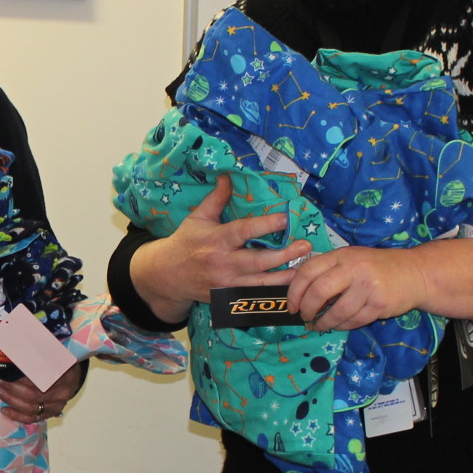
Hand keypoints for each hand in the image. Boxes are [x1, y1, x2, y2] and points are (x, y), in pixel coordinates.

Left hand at [0, 358, 88, 421]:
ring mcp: (57, 405)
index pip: (40, 378)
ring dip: (12, 401)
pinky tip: (5, 410)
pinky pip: (33, 418)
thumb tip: (13, 345)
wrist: (72, 375)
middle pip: (33, 395)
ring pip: (31, 409)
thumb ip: (37, 351)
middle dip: (12, 389)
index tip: (6, 371)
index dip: (21, 377)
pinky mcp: (51, 413)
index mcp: (64, 374)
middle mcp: (62, 392)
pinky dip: (17, 416)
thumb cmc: (59, 361)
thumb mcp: (53, 351)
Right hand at [126, 175, 306, 323]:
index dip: (266, 225)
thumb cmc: (185, 242)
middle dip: (284, 254)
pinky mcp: (228, 298)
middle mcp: (223, 264)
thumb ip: (216, 199)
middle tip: (305, 246)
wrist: (167, 276)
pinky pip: (254, 296)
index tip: (285, 218)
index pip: (244, 231)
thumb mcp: (197, 218)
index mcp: (216, 240)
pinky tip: (290, 288)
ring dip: (285, 277)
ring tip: (305, 269)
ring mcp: (226, 284)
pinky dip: (272, 293)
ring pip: (260, 283)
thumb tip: (228, 175)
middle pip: (258, 261)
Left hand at [284, 245, 426, 331]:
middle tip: (305, 317)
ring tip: (319, 325)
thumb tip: (298, 292)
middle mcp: (354, 268)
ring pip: (337, 311)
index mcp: (342, 255)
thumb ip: (329, 270)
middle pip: (319, 291)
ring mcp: (368, 286)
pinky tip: (338, 324)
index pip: (308, 270)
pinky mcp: (379, 304)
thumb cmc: (378, 267)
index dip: (295, 291)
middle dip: (307, 308)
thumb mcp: (352, 259)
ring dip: (324, 322)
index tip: (292, 305)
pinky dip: (342, 326)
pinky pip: (353, 321)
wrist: (416, 273)